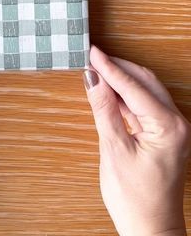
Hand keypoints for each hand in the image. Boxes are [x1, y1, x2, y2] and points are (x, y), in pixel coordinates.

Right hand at [83, 46, 190, 235]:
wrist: (151, 231)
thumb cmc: (136, 200)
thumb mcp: (114, 151)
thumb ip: (104, 110)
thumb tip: (93, 79)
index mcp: (169, 126)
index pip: (134, 86)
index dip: (109, 67)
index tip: (92, 52)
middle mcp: (177, 123)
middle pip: (144, 81)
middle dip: (117, 68)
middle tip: (92, 58)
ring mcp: (172, 128)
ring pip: (145, 91)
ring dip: (122, 80)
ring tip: (97, 71)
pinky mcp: (164, 134)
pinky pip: (145, 105)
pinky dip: (126, 97)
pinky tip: (109, 93)